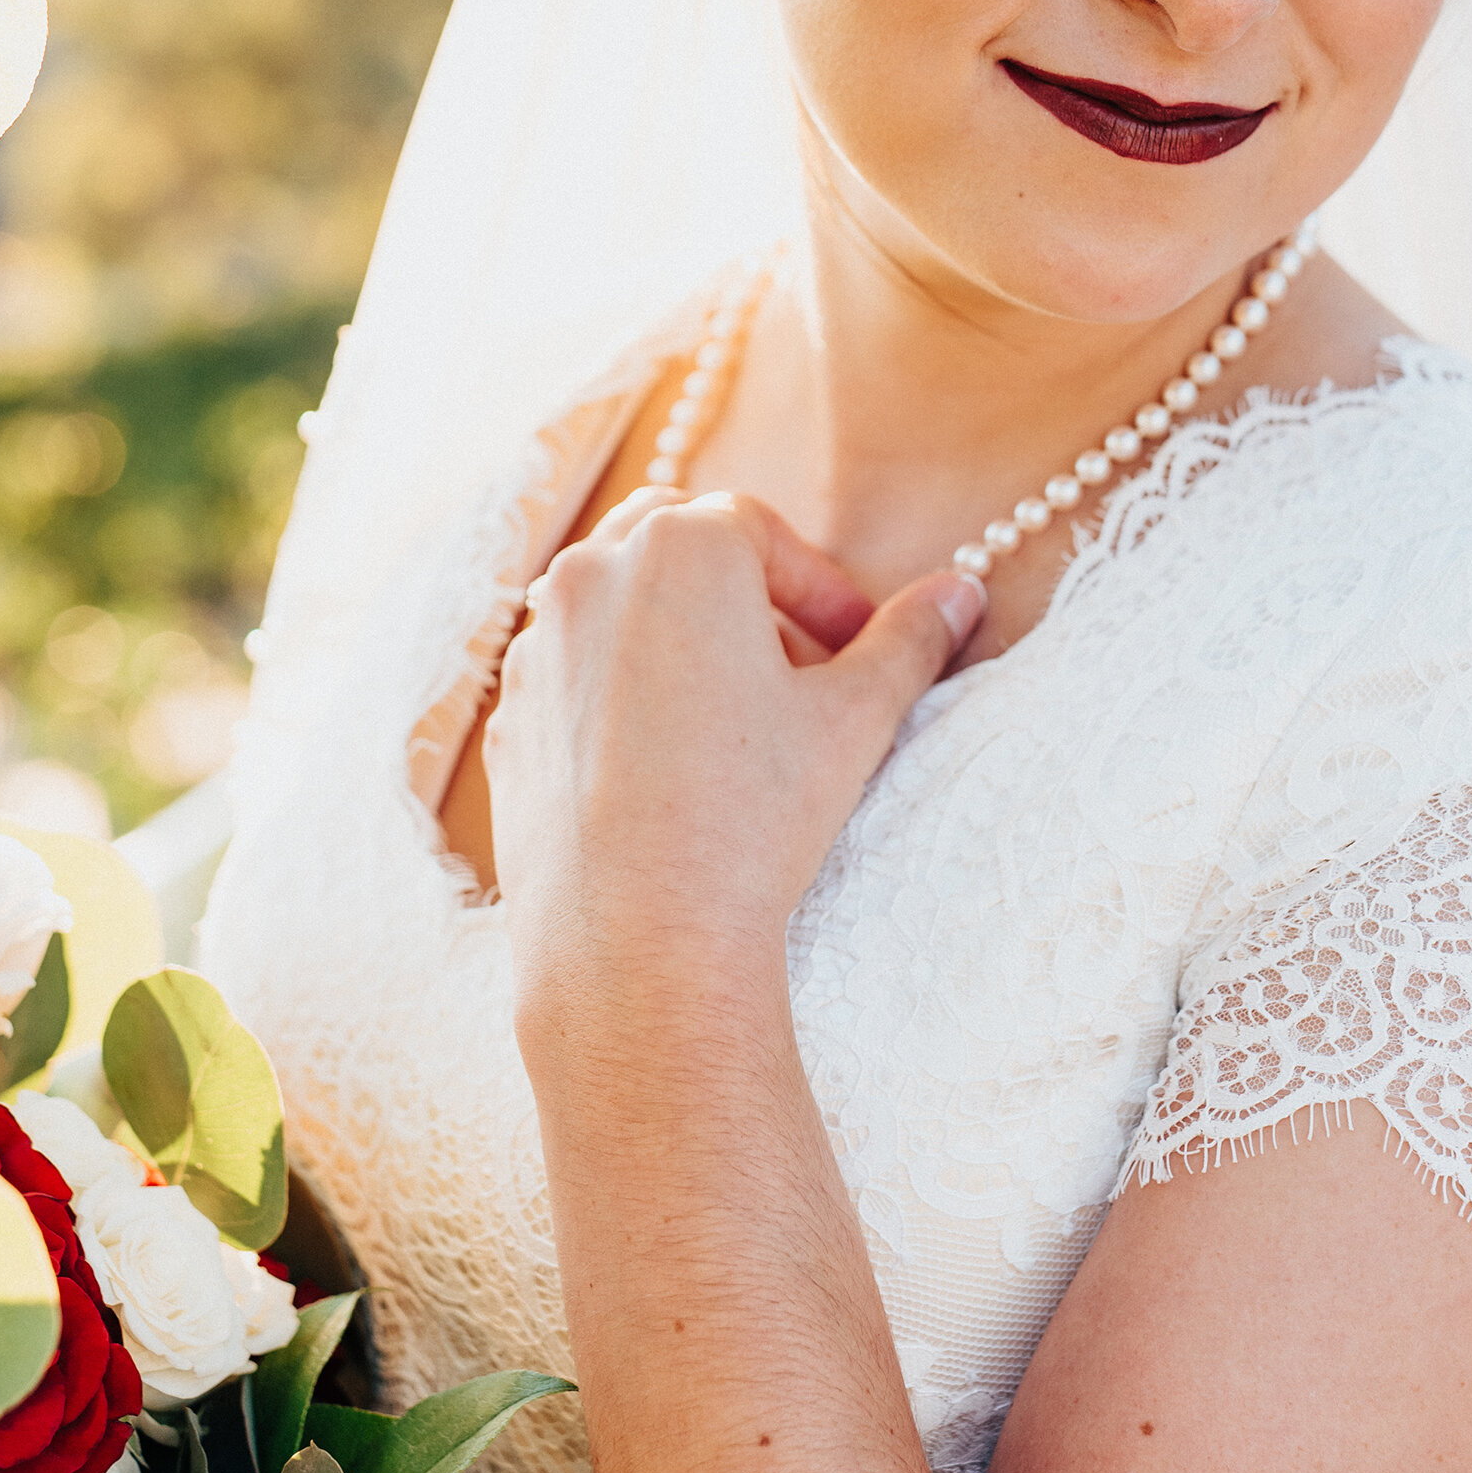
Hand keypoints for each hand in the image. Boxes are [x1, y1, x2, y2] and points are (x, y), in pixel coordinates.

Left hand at [485, 489, 985, 1040]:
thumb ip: (909, 641)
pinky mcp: (510, 717)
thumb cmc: (753, 819)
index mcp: (681, 547)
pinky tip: (671, 765)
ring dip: (680, 635)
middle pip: (677, 544)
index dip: (820, 589)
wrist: (638, 940)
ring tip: (736, 719)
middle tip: (795, 667)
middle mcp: (591, 575)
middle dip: (741, 591)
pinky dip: (624, 690)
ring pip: (617, 606)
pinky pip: (574, 674)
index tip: (854, 648)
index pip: (761, 532)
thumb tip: (961, 593)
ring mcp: (537, 646)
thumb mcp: (855, 719)